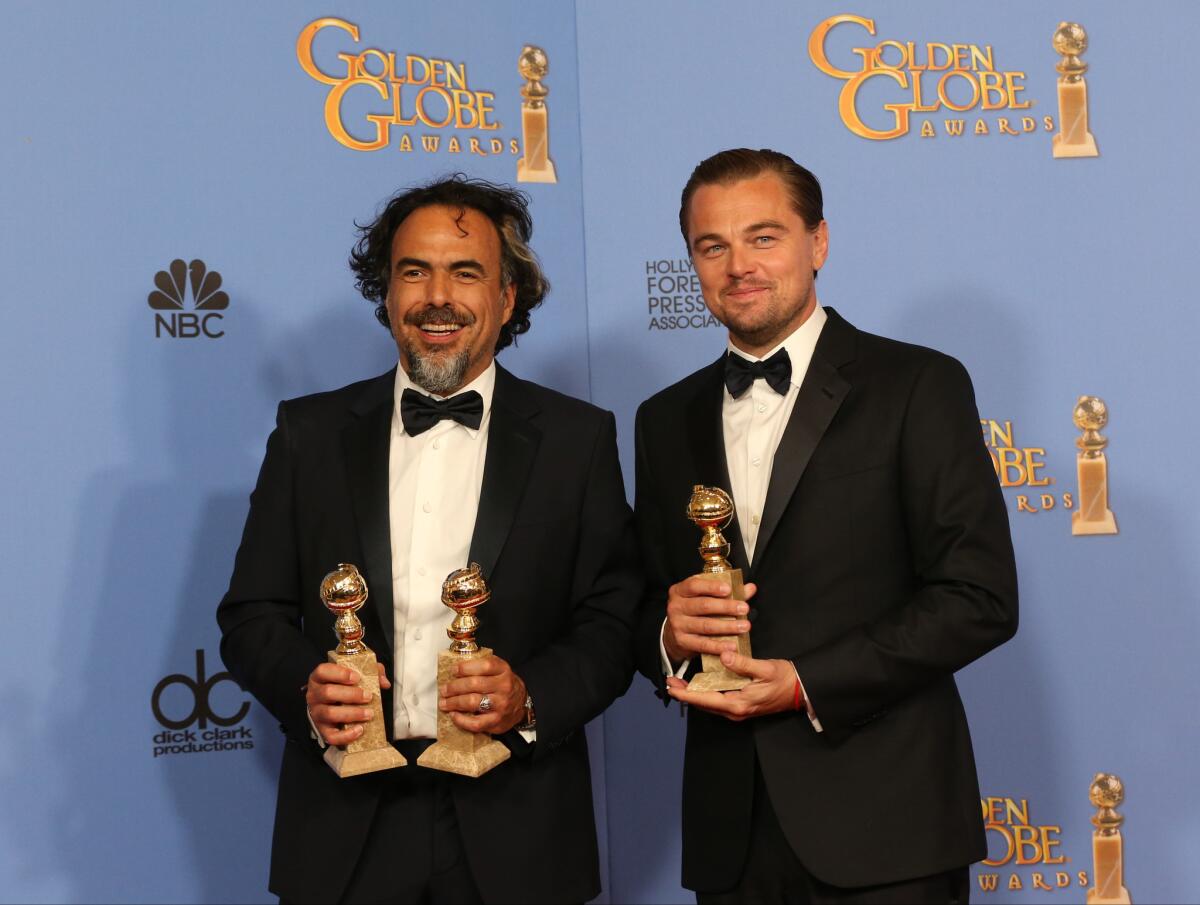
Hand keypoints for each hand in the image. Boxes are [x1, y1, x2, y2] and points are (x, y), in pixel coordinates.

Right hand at [305, 661, 390, 745]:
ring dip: (352, 713)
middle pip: (328, 692)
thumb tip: (384, 682)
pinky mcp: (322, 730)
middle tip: (368, 696)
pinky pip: (331, 735)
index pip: (323, 671)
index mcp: (319, 678)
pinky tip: (359, 729)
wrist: (331, 706)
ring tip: (369, 713)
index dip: (339, 673)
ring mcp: (316, 713)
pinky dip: (346, 735)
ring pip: (330, 713)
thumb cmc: (343, 687)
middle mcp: (314, 695)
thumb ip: (371, 672)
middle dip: (351, 695)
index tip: (357, 677)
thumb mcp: (355, 675)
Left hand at [439, 655, 526, 734]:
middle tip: (444, 689)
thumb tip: (456, 667)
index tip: (453, 670)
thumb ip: (481, 665)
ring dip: (454, 702)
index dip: (466, 667)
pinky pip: (475, 723)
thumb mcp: (498, 670)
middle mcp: (504, 687)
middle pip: (474, 684)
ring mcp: (501, 705)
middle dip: (454, 687)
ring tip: (444, 703)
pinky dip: (461, 720)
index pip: (485, 665)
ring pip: (472, 702)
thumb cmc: (502, 685)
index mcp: (504, 670)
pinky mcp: (497, 721)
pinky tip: (454, 715)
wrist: (521, 704)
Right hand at [663, 577, 756, 662]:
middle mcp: (676, 606)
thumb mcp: (704, 596)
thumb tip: (750, 588)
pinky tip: (732, 646)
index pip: (694, 585)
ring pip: (705, 625)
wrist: (674, 634)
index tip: (729, 589)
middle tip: (744, 608)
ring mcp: (678, 625)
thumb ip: (727, 592)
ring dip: (727, 626)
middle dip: (726, 607)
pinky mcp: (682, 642)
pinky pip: (703, 644)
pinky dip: (718, 646)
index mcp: (680, 591)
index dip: (711, 587)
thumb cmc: (694, 610)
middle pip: (703, 605)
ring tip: (744, 626)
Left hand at [666, 652, 797, 721]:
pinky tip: (701, 684)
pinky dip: (706, 694)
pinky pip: (719, 701)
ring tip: (680, 683)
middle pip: (704, 704)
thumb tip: (724, 656)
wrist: (801, 691)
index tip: (671, 687)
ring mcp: (738, 710)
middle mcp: (735, 711)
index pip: (705, 700)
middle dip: (686, 694)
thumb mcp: (764, 668)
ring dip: (694, 695)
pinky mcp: (742, 707)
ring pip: (710, 704)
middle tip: (670, 683)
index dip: (686, 694)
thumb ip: (742, 663)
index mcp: (738, 703)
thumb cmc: (785, 680)